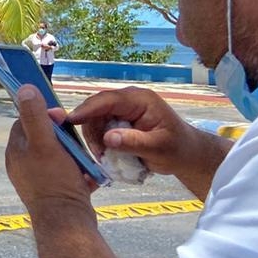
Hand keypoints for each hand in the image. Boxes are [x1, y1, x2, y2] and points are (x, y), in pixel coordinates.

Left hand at [5, 85, 96, 209]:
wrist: (68, 223)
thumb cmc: (55, 181)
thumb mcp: (44, 143)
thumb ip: (35, 116)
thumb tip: (24, 88)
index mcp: (16, 152)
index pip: (25, 122)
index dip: (43, 114)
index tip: (61, 116)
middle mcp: (22, 165)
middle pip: (43, 138)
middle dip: (61, 135)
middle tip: (76, 138)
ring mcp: (37, 180)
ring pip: (57, 156)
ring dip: (73, 153)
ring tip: (85, 157)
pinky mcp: (54, 192)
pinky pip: (67, 174)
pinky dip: (79, 171)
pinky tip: (89, 174)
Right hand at [67, 87, 208, 177]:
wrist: (187, 154)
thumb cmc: (177, 149)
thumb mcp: (158, 148)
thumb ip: (133, 142)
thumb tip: (107, 138)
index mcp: (140, 100)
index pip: (108, 100)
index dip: (88, 109)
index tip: (71, 121)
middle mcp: (129, 100)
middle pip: (97, 108)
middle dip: (91, 129)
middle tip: (97, 153)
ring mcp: (123, 109)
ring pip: (96, 118)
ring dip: (95, 137)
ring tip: (104, 156)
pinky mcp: (120, 120)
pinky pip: (100, 126)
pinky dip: (99, 140)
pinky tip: (106, 153)